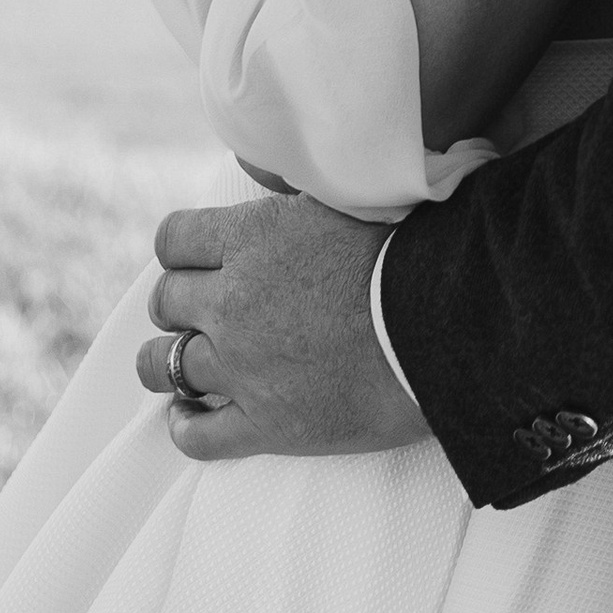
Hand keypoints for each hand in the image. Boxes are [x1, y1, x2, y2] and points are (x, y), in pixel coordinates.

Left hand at [138, 191, 432, 463]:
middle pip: (165, 301)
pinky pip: (195, 435)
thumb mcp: (347, 198)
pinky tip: (191, 416)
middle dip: (180, 303)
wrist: (451, 326)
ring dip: (168, 362)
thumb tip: (265, 176)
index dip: (182, 250)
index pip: (172, 240)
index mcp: (253, 237)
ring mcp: (243, 367)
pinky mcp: (265, 425)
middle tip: (206, 310)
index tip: (199, 260)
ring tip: (185, 364)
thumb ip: (294, 194)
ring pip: (162, 366)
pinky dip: (186, 425)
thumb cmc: (413, 253)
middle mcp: (234, 301)